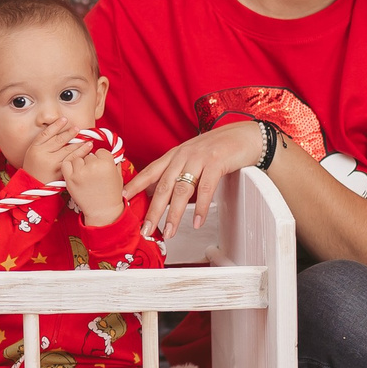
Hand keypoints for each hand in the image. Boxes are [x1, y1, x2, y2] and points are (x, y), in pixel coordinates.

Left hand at [60, 138, 125, 227]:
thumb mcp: (118, 175)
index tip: (102, 166)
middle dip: (91, 162)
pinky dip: (69, 166)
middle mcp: (93, 166)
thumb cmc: (111, 194)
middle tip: (94, 173)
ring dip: (80, 164)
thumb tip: (107, 150)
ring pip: (77, 158)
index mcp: (107, 163)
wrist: (102, 211)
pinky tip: (75, 171)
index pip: (100, 151)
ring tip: (86, 175)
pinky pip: (66, 164)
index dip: (101, 158)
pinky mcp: (70, 179)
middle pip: (88, 155)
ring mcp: (80, 173)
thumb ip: (113, 160)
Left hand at [125, 122, 266, 240]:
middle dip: (153, 210)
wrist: (244, 135)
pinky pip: (206, 188)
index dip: (135, 185)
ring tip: (170, 232)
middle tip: (146, 229)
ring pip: (182, 190)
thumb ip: (178, 171)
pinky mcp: (216, 162)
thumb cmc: (219, 148)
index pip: (150, 171)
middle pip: (163, 186)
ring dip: (174, 214)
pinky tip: (198, 222)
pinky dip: (201, 207)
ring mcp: (199, 158)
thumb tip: (163, 193)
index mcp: (175, 155)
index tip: (122, 199)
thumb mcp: (192, 156)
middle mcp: (183, 155)